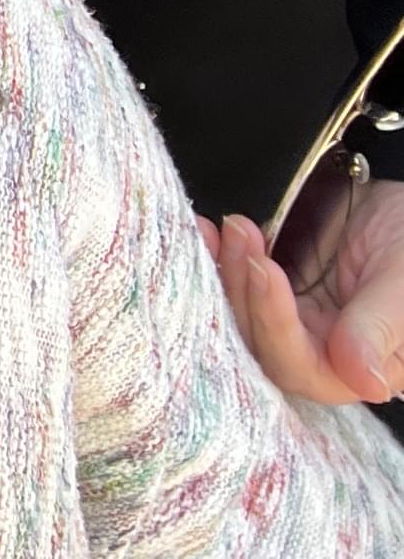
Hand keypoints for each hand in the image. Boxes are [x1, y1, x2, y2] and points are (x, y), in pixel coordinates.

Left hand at [203, 183, 403, 404]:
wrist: (402, 211)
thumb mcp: (403, 284)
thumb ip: (378, 329)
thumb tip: (364, 382)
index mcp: (362, 367)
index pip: (303, 367)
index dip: (276, 324)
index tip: (265, 269)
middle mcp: (323, 352)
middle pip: (260, 341)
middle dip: (244, 289)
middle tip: (242, 235)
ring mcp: (296, 320)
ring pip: (242, 311)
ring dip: (228, 268)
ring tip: (235, 225)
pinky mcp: (276, 289)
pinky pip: (239, 282)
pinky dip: (221, 257)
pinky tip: (211, 229)